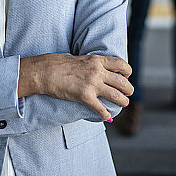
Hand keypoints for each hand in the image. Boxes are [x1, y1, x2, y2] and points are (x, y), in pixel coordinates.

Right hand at [18, 53, 133, 120]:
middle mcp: (97, 72)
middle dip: (129, 89)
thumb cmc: (59, 63)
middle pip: (122, 82)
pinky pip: (101, 108)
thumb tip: (100, 69)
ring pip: (117, 96)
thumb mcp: (80, 57)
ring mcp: (92, 84)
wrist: (46, 71)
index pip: (121, 64)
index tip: (127, 76)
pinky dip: (106, 114)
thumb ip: (92, 63)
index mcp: (97, 60)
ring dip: (123, 102)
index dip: (128, 71)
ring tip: (123, 104)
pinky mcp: (85, 96)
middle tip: (129, 93)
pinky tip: (107, 117)